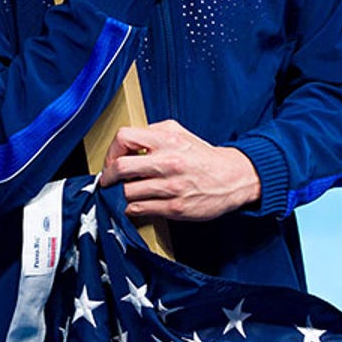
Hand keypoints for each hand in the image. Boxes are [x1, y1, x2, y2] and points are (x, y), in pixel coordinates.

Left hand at [100, 120, 261, 220]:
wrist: (233, 178)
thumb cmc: (204, 157)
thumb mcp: (180, 133)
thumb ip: (154, 132)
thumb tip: (128, 142)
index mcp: (167, 141)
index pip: (124, 138)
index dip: (111, 150)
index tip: (112, 160)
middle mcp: (168, 162)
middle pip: (120, 168)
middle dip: (108, 176)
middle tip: (108, 180)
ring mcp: (171, 187)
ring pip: (127, 192)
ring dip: (121, 194)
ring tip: (126, 192)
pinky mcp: (175, 208)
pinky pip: (140, 209)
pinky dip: (132, 208)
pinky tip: (137, 203)